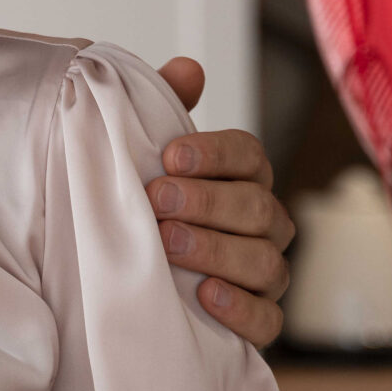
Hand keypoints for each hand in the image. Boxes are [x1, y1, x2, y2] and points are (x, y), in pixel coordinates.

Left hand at [152, 57, 295, 347]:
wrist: (123, 283)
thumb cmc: (143, 211)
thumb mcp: (142, 161)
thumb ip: (162, 111)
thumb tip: (186, 68)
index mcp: (241, 179)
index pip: (249, 155)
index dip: (214, 153)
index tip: (169, 156)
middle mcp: (262, 224)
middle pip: (257, 207)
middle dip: (207, 201)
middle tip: (157, 201)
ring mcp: (264, 275)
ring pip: (265, 261)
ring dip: (216, 250)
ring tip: (169, 245)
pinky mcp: (257, 321)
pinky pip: (268, 320)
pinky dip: (240, 308)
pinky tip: (205, 295)